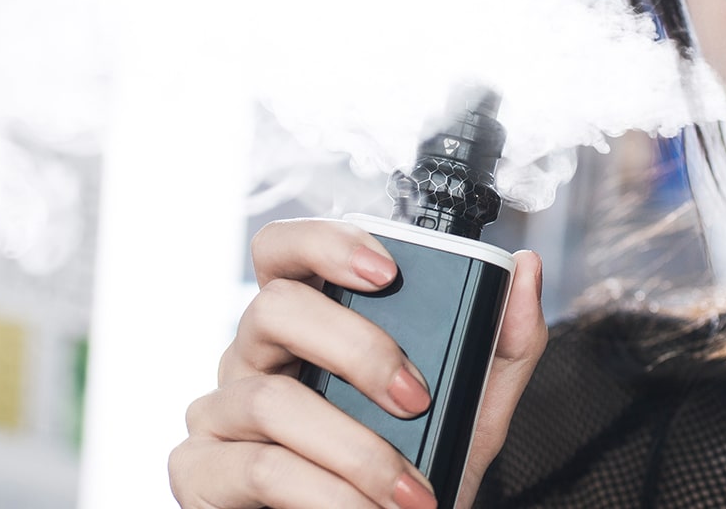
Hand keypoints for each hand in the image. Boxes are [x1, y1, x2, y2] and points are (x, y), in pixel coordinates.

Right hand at [169, 218, 546, 508]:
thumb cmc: (407, 484)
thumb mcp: (471, 416)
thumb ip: (501, 347)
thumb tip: (527, 269)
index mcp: (306, 327)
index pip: (285, 251)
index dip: (325, 242)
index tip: (388, 270)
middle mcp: (253, 358)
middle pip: (276, 309)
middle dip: (357, 350)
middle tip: (417, 398)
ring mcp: (219, 413)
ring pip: (270, 400)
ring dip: (355, 449)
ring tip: (408, 493)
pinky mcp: (199, 473)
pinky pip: (256, 467)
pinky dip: (321, 494)